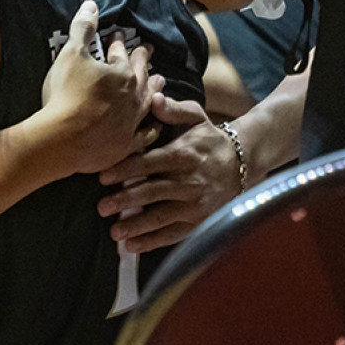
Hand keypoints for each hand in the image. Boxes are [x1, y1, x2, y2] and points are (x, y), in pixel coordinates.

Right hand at [39, 0, 157, 174]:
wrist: (62, 139)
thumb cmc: (65, 94)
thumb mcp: (71, 54)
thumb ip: (82, 29)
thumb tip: (91, 5)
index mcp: (121, 73)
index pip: (121, 53)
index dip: (118, 43)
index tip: (118, 35)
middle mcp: (133, 96)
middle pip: (141, 74)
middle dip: (144, 60)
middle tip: (148, 49)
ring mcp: (131, 122)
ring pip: (148, 102)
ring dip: (154, 89)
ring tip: (160, 81)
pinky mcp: (126, 145)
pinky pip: (145, 135)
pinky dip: (152, 128)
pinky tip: (155, 125)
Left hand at [96, 94, 242, 253]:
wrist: (242, 162)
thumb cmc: (209, 138)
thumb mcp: (196, 116)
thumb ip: (173, 109)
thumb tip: (153, 98)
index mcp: (183, 154)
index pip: (149, 162)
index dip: (125, 169)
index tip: (103, 176)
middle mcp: (189, 181)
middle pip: (152, 192)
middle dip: (125, 200)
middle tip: (102, 206)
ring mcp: (195, 204)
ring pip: (161, 216)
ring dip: (136, 226)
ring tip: (114, 232)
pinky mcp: (199, 220)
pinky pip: (173, 233)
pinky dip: (153, 242)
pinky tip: (133, 246)